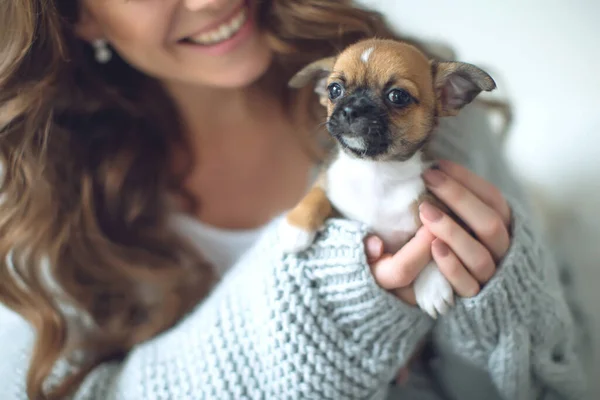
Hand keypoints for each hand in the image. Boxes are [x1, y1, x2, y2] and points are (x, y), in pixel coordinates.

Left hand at [365, 160, 511, 303]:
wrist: (485, 302)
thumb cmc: (467, 248)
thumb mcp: (470, 223)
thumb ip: (461, 203)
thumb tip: (435, 168)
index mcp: (507, 228)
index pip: (493, 199)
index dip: (467, 180)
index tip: (438, 165)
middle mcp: (504, 251)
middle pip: (489, 223)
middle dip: (458, 198)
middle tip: (428, 179)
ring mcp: (492, 277)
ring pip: (479, 255)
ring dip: (452, 231)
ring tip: (425, 211)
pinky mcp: (476, 300)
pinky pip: (467, 285)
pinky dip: (451, 266)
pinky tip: (433, 247)